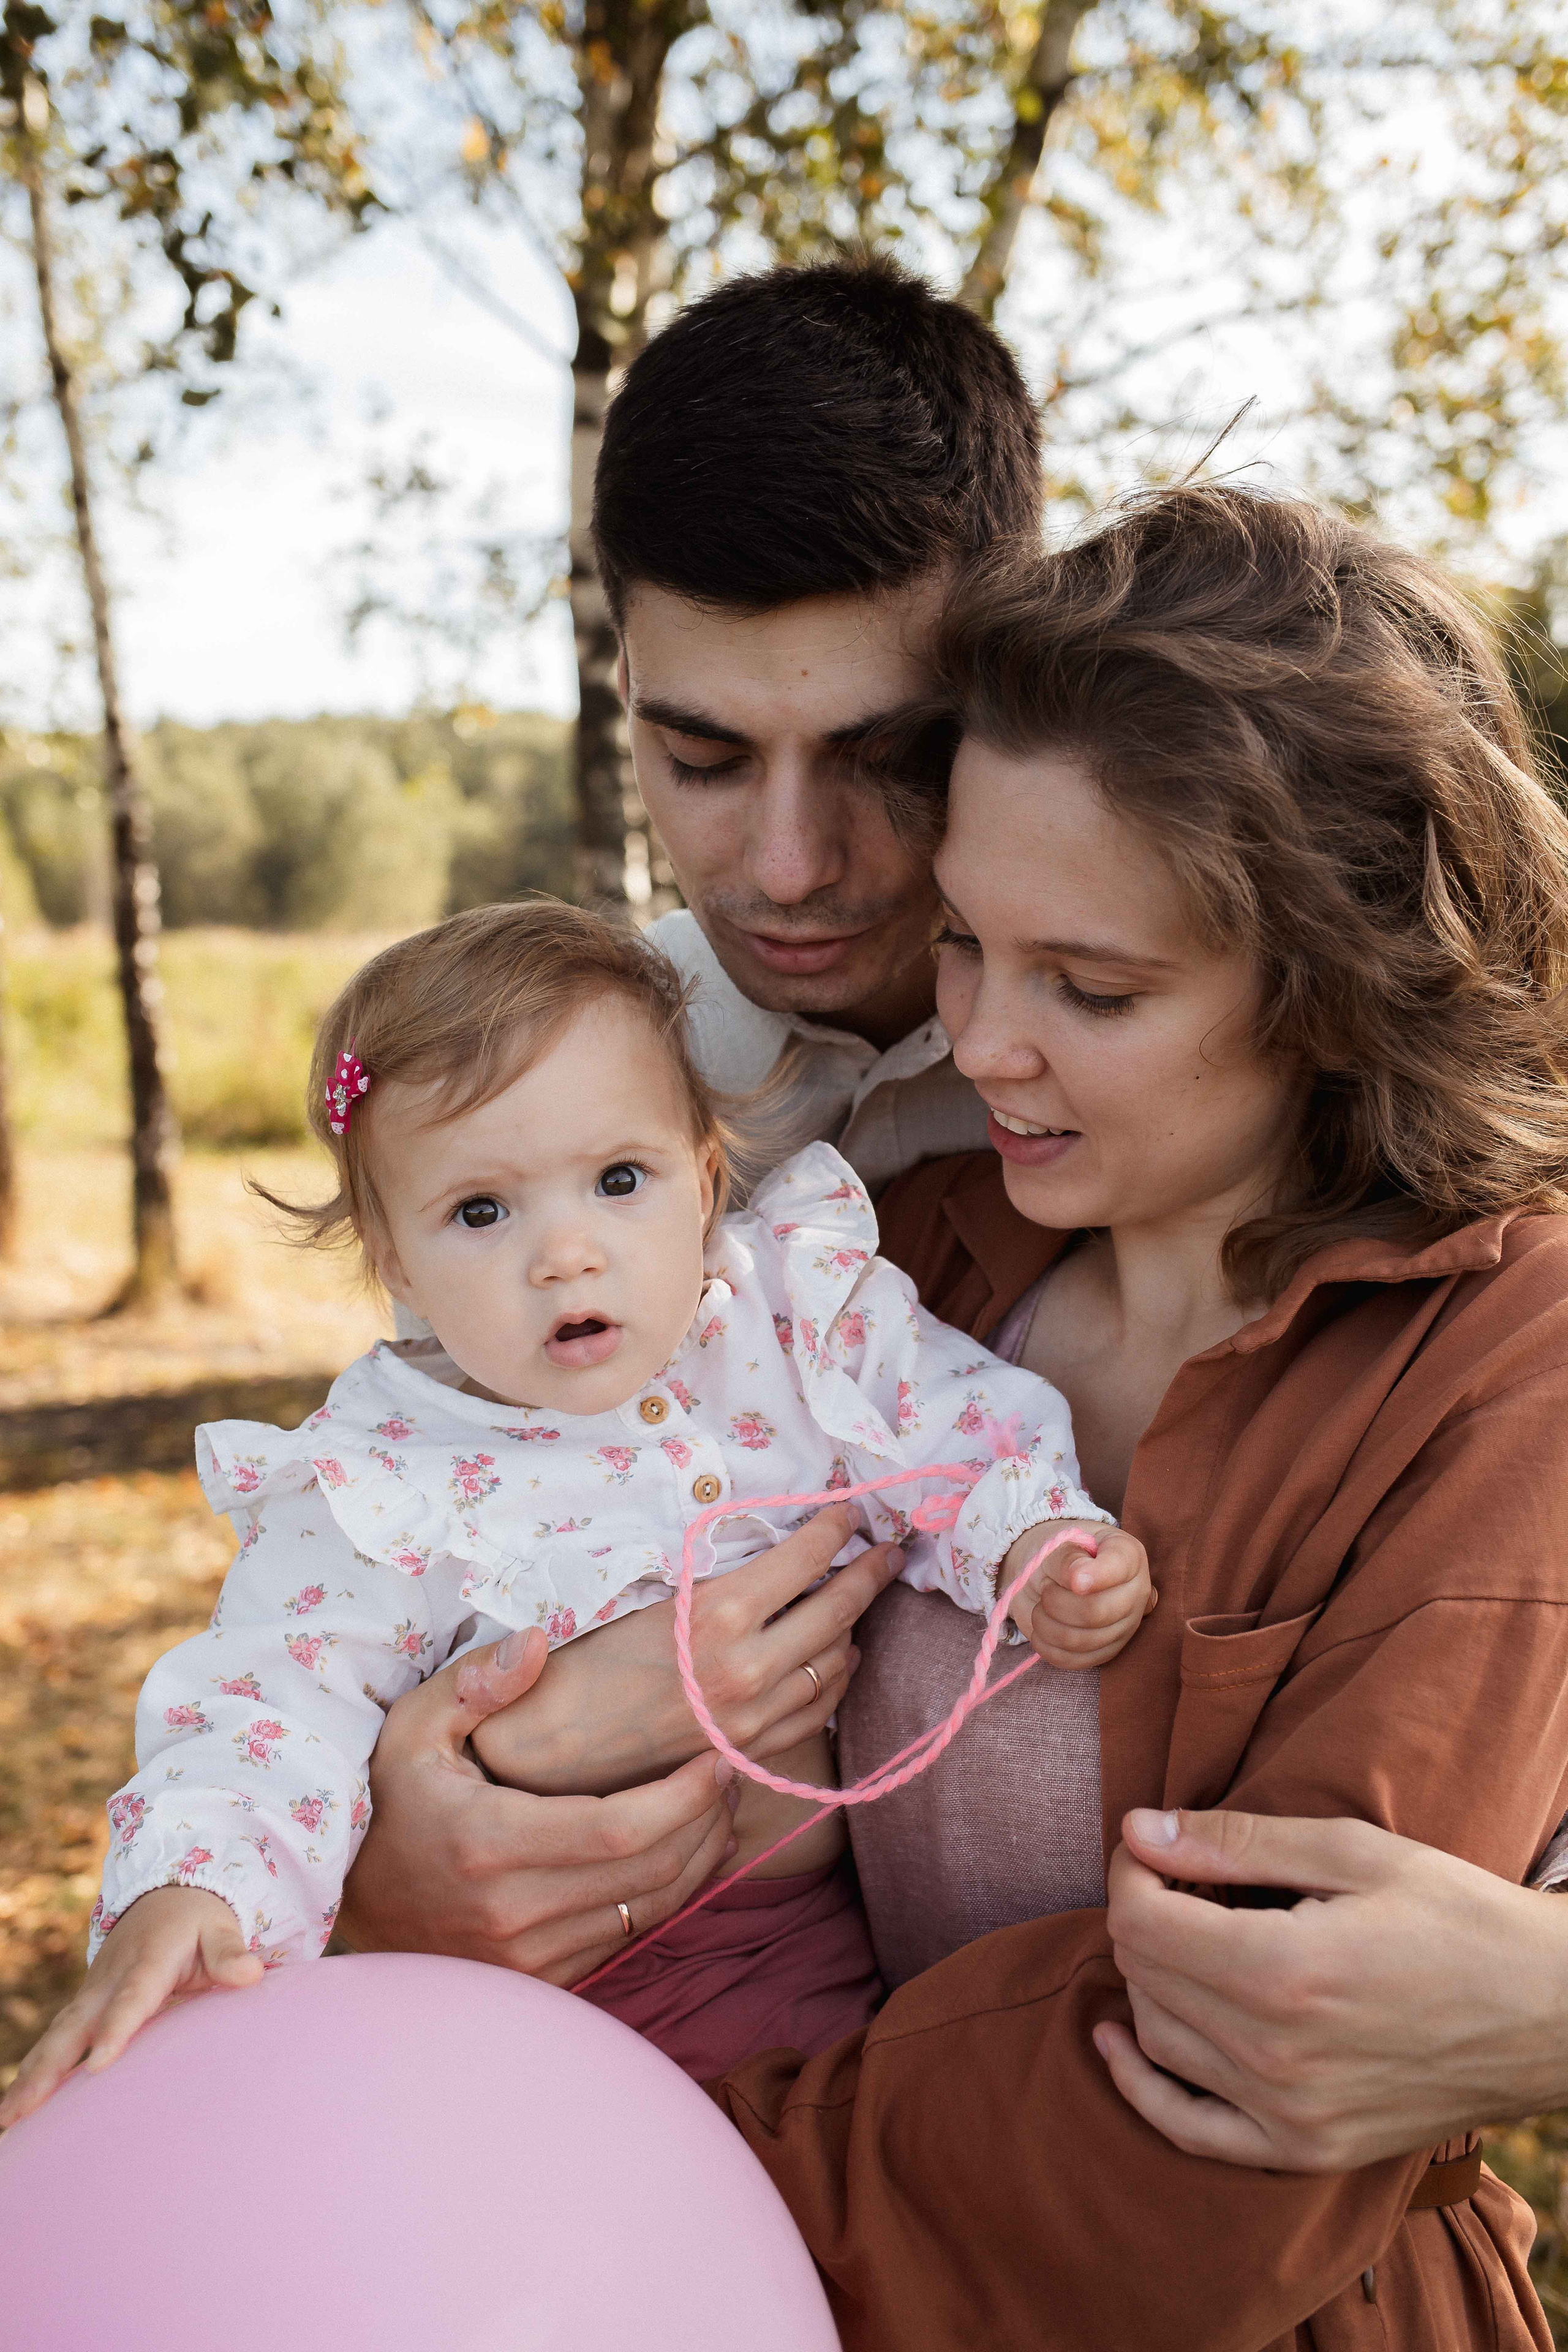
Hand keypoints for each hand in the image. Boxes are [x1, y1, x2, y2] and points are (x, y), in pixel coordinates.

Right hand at [0, 1887, 261, 2129]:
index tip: (99, 2062)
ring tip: (9, 2121)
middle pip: (75, 2026)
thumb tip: (252, 1974)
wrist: (163, 1897)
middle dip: (48, 2068)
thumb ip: (230, 1954)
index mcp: (148, 1961)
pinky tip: (16, 2112)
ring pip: (56, 2039)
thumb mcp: (219, 1929)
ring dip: (31, 2078)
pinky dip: (33, 2074)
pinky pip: (55, 2044)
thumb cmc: (197, 1922)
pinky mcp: (83, 2010)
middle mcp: (109, 1981)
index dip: (115, 2028)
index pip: (132, 1998)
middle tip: (24, 2109)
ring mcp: (91, 1997)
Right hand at [336, 1625, 738, 1985]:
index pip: (620, 1828)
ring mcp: (527, 1959)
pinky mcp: (540, 1984)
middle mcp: (513, 1912)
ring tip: (718, 1806)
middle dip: (707, 1820)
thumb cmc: (388, 1803)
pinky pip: (626, 1940)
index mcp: (488, 1843)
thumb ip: (477, 1682)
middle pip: (650, 1872)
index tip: (719, 1756)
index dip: (686, 1796)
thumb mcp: (412, 1728)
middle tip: (730, 1770)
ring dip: (699, 1860)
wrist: (348, 1906)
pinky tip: (684, 1854)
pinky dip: (666, 1897)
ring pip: (648, 1912)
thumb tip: (539, 1641)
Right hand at [470, 1506, 900, 1794]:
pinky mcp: (748, 1751)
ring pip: (835, 1664)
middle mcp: (748, 1668)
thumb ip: (714, 1576)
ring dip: (855, 1627)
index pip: (804, 1558)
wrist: (550, 1744)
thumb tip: (767, 1548)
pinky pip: (817, 1712)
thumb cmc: (583, 1658)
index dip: (834, 1528)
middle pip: (837, 1611)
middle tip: (890, 1551)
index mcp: (718, 1615)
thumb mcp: (649, 1596)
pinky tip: (837, 1661)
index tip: (850, 1510)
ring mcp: (754, 1717)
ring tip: (861, 1600)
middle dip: (870, 1573)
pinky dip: (835, 1679)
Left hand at [1003, 1521, 1154, 1669]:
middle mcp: (1135, 1592)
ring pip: (1083, 1640)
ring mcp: (1124, 1626)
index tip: (1073, 1581)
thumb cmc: (1057, 1557)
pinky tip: (1040, 1630)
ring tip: (1041, 1607)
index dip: (1096, 1576)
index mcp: (1128, 1555)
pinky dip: (1048, 1647)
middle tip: (1045, 1588)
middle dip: (1056, 1602)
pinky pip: (1076, 1660)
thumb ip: (1068, 1558)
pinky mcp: (1107, 1651)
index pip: (1120, 1567)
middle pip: (1097, 1611)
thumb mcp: (1057, 1545)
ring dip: (1047, 1624)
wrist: (1045, 1578)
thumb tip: (1079, 1579)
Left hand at [1099, 1806, 1567, 2171]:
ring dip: (1147, 1980)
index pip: (1142, 1921)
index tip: (1152, 1844)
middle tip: (1176, 1878)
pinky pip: (1188, 2128)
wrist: (1551, 2013)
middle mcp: (1275, 2056)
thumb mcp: (1352, 1852)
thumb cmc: (1458, 1917)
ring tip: (1180, 1935)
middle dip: (1142, 1913)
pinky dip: (1142, 2084)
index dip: (1132, 1869)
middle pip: (1143, 1975)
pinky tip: (1118, 2039)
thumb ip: (1235, 1842)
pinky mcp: (1305, 2150)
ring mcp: (1289, 2115)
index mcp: (1283, 1973)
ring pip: (1156, 2039)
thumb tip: (1137, 1829)